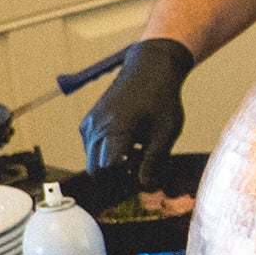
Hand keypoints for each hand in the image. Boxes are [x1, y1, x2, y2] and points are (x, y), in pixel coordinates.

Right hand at [78, 38, 193, 172]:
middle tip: (144, 169)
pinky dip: (109, 154)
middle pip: (96, 170)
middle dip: (118, 177)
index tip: (144, 178)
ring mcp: (89, 124)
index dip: (125, 181)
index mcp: (115, 128)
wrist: (149, 67)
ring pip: (94, 162)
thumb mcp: (167, 130)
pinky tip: (132, 144)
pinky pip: (93, 150)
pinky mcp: (89, 123)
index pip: (108, 169)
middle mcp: (95, 127)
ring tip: (141, 151)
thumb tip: (147, 187)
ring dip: (114, 166)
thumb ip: (155, 160)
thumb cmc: (161, 97)